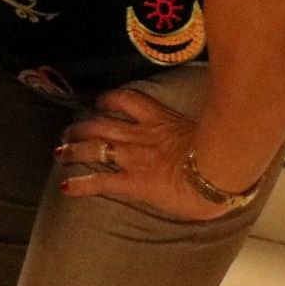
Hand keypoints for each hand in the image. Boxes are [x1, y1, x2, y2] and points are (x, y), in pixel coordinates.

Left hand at [55, 87, 233, 220]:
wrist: (221, 169)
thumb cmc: (225, 151)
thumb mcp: (211, 130)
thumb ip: (200, 128)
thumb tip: (214, 129)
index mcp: (160, 119)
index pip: (129, 100)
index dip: (111, 99)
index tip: (101, 102)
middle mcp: (141, 135)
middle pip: (102, 123)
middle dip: (82, 126)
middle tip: (69, 130)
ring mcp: (134, 157)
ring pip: (95, 147)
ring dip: (74, 148)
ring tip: (59, 151)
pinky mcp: (133, 181)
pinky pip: (101, 182)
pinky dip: (81, 183)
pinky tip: (66, 186)